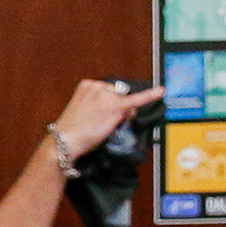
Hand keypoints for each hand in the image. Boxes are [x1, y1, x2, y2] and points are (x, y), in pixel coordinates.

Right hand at [49, 79, 165, 161]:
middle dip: (115, 107)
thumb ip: (96, 105)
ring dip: (121, 113)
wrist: (64, 141)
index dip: (107, 104)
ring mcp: (108, 96)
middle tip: (100, 123)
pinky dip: (151, 95)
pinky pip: (138, 100)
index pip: (107, 91)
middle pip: (118, 94)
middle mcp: (98, 86)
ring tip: (104, 125)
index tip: (98, 114)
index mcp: (86, 85)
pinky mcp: (116, 107)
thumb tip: (120, 109)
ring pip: (125, 102)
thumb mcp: (80, 111)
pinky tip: (161, 91)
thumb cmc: (69, 131)